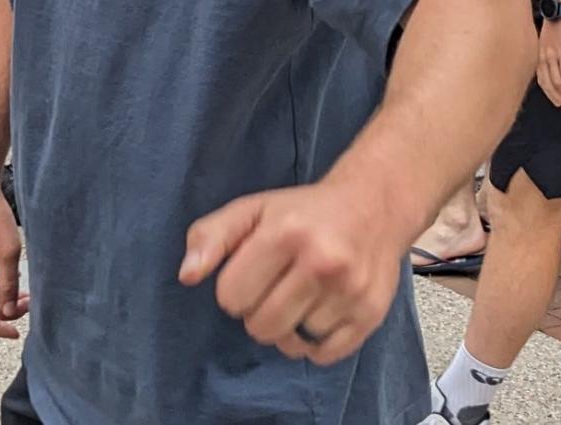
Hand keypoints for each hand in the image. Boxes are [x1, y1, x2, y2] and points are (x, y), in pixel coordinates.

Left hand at [179, 178, 401, 365]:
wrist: (373, 205)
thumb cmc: (302, 210)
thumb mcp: (251, 208)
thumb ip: (211, 236)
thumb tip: (186, 276)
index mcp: (284, 233)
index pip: (232, 296)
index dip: (233, 288)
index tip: (249, 273)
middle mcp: (321, 262)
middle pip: (261, 326)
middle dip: (257, 312)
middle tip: (273, 287)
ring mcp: (349, 291)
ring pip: (293, 343)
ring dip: (288, 327)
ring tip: (299, 296)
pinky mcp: (371, 314)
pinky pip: (324, 355)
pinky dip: (315, 342)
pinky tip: (318, 312)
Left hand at [536, 15, 560, 109]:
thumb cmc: (557, 23)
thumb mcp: (550, 40)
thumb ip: (551, 53)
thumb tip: (557, 65)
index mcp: (539, 55)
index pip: (541, 80)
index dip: (550, 94)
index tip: (558, 102)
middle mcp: (543, 57)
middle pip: (548, 84)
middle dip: (559, 97)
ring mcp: (553, 54)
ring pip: (558, 81)